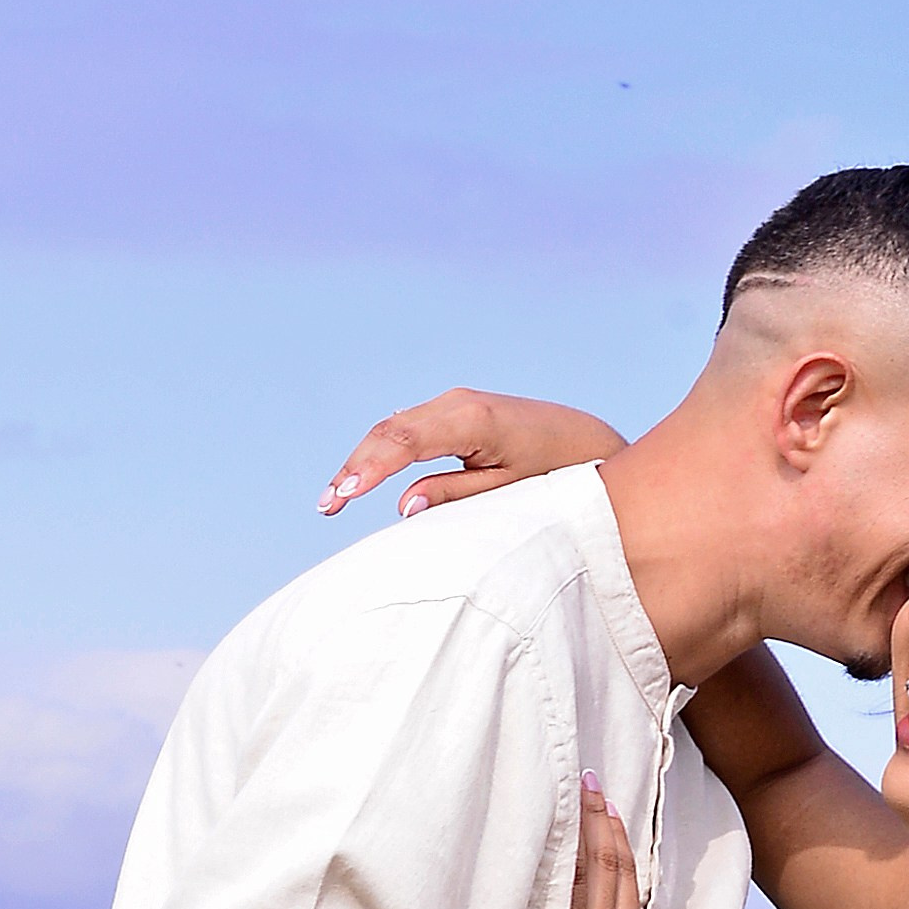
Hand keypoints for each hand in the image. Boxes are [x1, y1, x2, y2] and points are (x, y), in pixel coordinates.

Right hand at [319, 391, 627, 518]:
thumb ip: (455, 496)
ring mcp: (453, 401)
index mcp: (474, 420)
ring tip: (332, 500)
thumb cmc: (553, 472)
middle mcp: (458, 402)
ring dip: (361, 460)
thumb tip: (403, 507)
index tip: (343, 496)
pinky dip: (379, 452)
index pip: (407, 442)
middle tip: (326, 506)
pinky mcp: (452, 409)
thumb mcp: (506, 491)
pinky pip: (405, 427)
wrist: (582, 441)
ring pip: (392, 427)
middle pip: (390, 430)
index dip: (370, 468)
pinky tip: (357, 478)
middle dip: (354, 467)